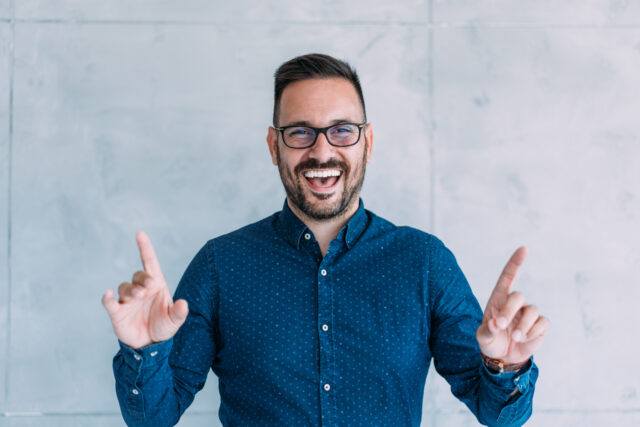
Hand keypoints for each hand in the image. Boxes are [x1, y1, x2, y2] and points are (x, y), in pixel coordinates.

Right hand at [102, 231, 188, 348]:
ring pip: (125, 287)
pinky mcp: (117, 312)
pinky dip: (108, 298)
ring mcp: (128, 300)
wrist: (150, 345)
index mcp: (156, 285)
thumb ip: (179, 312)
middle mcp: (141, 289)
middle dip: (142, 279)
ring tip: (137, 297)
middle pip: (138, 275)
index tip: (140, 234)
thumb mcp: (175, 320)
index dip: (145, 248)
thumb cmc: (163, 326)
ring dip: (130, 290)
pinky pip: (110, 302)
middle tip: (147, 288)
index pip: (150, 262)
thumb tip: (184, 304)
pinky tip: (109, 295)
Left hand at [476, 247, 548, 364]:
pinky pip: (542, 323)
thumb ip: (487, 330)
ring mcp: (528, 313)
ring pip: (532, 310)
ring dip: (522, 325)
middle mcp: (515, 303)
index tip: (524, 249)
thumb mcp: (483, 337)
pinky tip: (524, 339)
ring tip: (515, 337)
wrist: (503, 357)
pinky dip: (533, 332)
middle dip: (509, 311)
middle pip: (518, 296)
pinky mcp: (539, 326)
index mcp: (498, 299)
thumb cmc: (491, 341)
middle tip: (500, 325)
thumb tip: (495, 324)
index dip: (515, 262)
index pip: (508, 277)